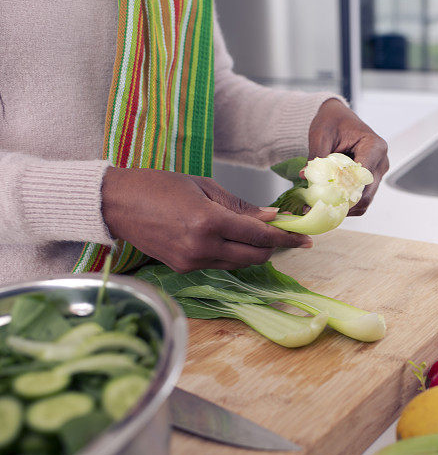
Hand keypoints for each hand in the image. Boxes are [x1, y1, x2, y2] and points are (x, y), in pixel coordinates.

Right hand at [101, 167, 311, 272]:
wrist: (116, 204)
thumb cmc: (158, 186)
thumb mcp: (204, 187)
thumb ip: (239, 206)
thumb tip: (270, 217)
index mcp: (210, 222)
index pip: (260, 236)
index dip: (286, 239)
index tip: (304, 239)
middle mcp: (203, 246)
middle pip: (254, 256)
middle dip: (274, 248)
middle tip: (286, 237)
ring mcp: (192, 261)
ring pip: (238, 264)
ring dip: (254, 253)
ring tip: (263, 239)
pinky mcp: (183, 269)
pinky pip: (219, 265)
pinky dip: (233, 255)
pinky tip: (236, 243)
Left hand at [308, 98, 388, 214]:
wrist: (338, 118)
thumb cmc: (333, 121)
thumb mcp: (321, 135)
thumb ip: (316, 156)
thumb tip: (305, 176)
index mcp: (374, 147)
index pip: (363, 177)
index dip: (344, 190)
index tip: (323, 197)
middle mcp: (381, 162)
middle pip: (365, 194)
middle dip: (341, 203)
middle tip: (317, 206)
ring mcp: (378, 173)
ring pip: (363, 201)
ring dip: (342, 206)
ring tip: (319, 205)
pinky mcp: (370, 181)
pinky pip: (360, 200)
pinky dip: (345, 204)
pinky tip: (327, 201)